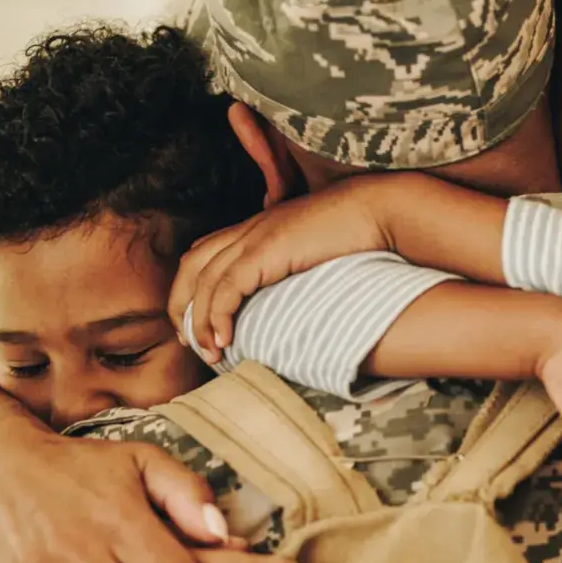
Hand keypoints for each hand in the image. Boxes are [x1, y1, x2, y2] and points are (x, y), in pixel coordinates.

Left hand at [171, 175, 399, 361]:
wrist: (380, 210)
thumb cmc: (362, 233)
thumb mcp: (320, 250)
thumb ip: (301, 266)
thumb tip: (303, 300)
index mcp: (259, 227)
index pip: (206, 253)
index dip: (193, 288)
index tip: (200, 322)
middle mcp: (249, 229)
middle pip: (191, 266)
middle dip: (182, 306)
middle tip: (192, 342)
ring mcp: (254, 237)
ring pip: (201, 281)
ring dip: (198, 321)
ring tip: (208, 352)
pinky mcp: (263, 252)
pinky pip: (225, 289)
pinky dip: (217, 317)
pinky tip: (224, 341)